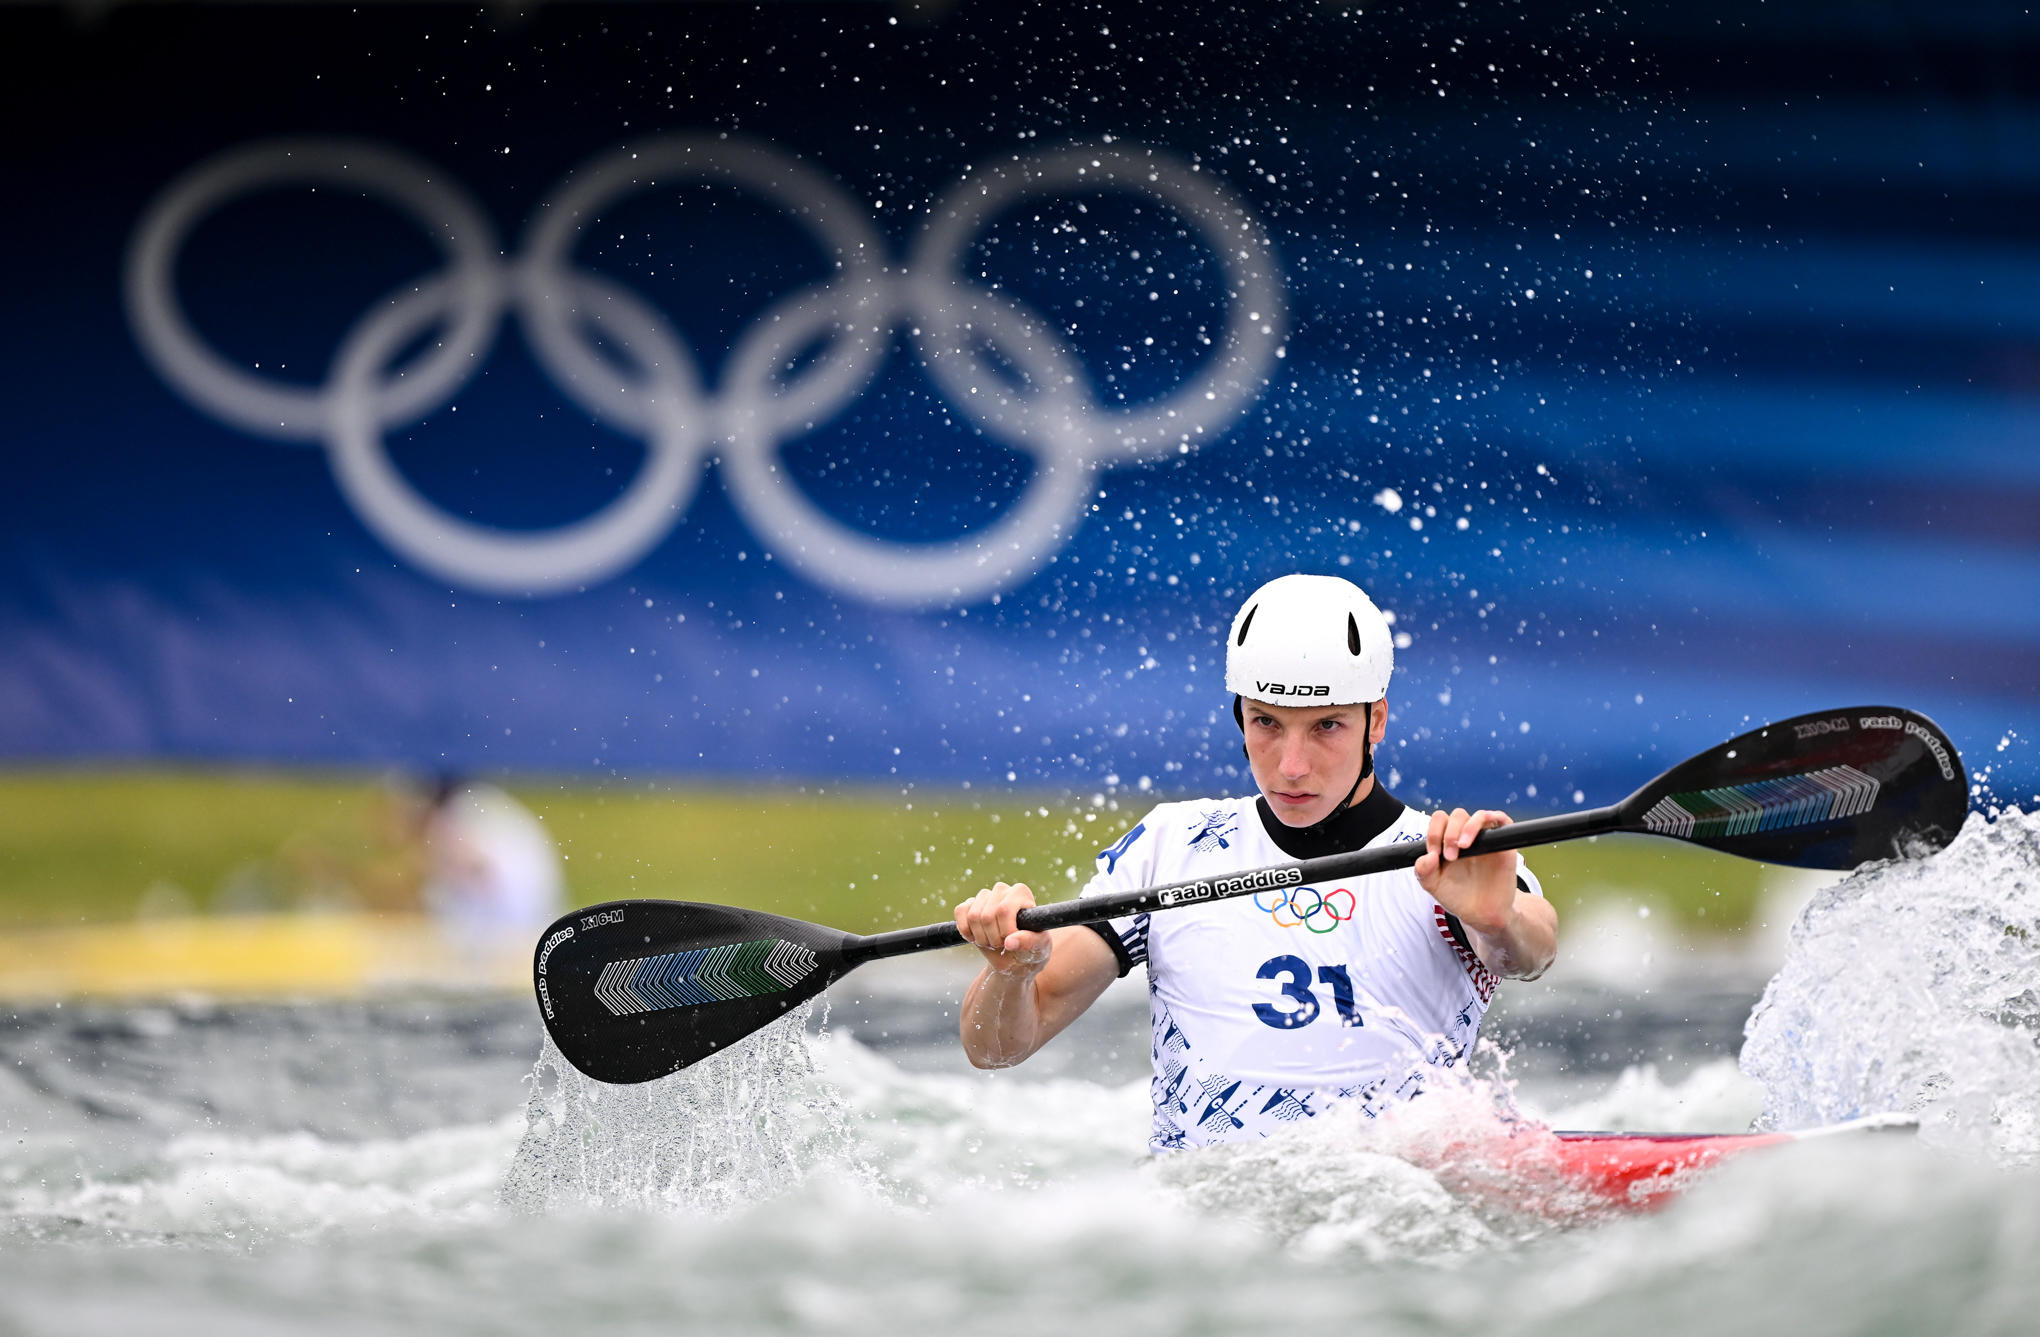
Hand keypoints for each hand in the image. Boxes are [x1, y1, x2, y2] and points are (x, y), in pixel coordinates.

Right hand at [954, 881, 1052, 977]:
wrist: (1017, 956)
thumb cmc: (1032, 948)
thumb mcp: (1038, 947)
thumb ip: (1028, 942)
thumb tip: (1009, 942)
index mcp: (1021, 893)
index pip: (1004, 910)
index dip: (1004, 931)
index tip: (1011, 943)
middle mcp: (1002, 890)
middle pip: (986, 916)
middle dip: (993, 938)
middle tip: (1002, 946)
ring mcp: (984, 896)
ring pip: (973, 916)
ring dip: (980, 937)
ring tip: (992, 942)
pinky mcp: (970, 904)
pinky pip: (960, 911)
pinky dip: (965, 930)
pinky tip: (976, 938)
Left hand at [1414, 808, 1519, 936]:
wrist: (1482, 915)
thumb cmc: (1458, 897)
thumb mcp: (1433, 886)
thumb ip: (1423, 871)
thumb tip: (1427, 857)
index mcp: (1447, 841)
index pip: (1439, 820)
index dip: (1434, 832)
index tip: (1434, 853)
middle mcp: (1466, 836)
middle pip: (1457, 815)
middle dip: (1449, 833)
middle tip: (1450, 856)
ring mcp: (1486, 839)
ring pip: (1478, 816)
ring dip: (1467, 827)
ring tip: (1462, 846)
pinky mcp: (1504, 844)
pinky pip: (1502, 820)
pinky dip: (1492, 819)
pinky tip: (1480, 838)